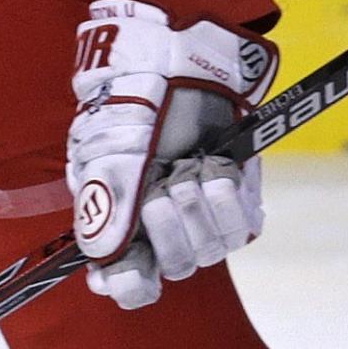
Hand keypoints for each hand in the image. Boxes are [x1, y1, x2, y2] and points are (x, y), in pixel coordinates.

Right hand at [65, 0, 277, 309]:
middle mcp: (161, 229)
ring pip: (210, 251)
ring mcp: (201, 217)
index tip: (135, 267)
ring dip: (198, 205)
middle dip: (169, 227)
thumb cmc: (131, 109)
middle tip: (161, 186)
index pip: (127, 285)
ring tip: (187, 166)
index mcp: (120, 225)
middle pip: (175, 268)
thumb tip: (106, 268)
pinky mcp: (235, 201)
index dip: (131, 284)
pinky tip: (213, 165)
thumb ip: (106, 210)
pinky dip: (227, 196)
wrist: (176, 64)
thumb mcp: (107, 156)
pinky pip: (241, 228)